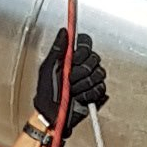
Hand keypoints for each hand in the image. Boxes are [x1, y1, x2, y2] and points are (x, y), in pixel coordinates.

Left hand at [30, 26, 108, 140]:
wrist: (51, 115)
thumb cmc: (45, 93)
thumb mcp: (48, 68)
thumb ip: (57, 48)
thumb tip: (64, 31)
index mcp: (72, 57)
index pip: (86, 43)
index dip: (83, 50)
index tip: (74, 58)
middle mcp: (83, 66)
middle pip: (95, 58)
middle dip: (80, 71)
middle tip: (69, 79)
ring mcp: (91, 80)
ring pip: (99, 74)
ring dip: (83, 84)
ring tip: (72, 90)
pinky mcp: (96, 93)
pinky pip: (100, 88)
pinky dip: (88, 94)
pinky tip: (79, 97)